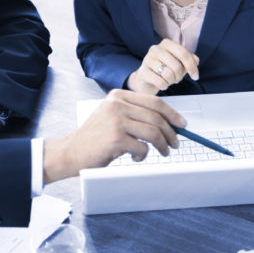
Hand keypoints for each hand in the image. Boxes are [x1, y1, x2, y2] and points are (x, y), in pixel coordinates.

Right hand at [42, 89, 185, 183]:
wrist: (70, 152)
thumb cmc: (95, 137)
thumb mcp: (113, 116)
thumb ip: (136, 114)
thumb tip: (168, 123)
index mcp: (118, 95)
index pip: (154, 101)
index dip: (172, 113)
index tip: (182, 124)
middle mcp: (117, 104)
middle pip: (156, 117)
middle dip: (171, 132)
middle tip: (175, 144)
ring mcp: (116, 121)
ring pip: (153, 132)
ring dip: (162, 145)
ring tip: (163, 152)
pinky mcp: (116, 138)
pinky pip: (142, 147)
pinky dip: (143, 154)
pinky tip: (135, 156)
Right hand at [127, 39, 199, 93]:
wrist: (145, 79)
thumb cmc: (164, 70)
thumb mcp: (179, 63)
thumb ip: (189, 60)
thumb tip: (196, 60)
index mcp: (167, 43)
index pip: (184, 54)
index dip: (192, 66)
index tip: (196, 77)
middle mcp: (156, 49)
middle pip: (177, 66)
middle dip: (179, 76)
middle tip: (176, 79)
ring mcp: (147, 59)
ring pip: (168, 74)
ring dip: (171, 81)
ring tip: (168, 80)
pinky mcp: (142, 72)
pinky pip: (160, 82)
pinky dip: (164, 86)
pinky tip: (162, 84)